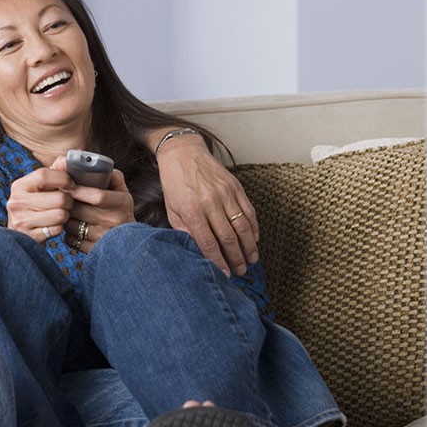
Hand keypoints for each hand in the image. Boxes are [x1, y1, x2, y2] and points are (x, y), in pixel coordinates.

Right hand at [7, 167, 74, 241]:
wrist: (21, 237)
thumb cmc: (36, 208)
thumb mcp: (41, 189)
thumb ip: (54, 172)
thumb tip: (66, 159)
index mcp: (19, 186)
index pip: (44, 175)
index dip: (63, 179)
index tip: (71, 185)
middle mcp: (16, 202)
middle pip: (59, 198)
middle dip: (69, 202)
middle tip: (67, 204)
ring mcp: (20, 220)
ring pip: (60, 214)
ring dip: (65, 216)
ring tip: (59, 216)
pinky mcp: (28, 236)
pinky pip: (56, 229)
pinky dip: (59, 229)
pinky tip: (52, 227)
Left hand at [51, 158, 134, 252]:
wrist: (131, 243)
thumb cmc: (122, 213)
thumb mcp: (123, 194)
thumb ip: (114, 178)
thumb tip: (102, 166)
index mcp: (122, 203)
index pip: (97, 196)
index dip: (79, 190)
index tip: (67, 186)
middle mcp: (114, 221)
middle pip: (80, 211)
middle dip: (66, 203)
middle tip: (59, 197)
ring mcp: (104, 238)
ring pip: (72, 225)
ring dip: (65, 218)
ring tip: (66, 212)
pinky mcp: (93, 250)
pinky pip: (71, 240)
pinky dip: (67, 233)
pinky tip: (72, 227)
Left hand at [156, 134, 258, 275]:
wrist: (183, 152)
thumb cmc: (175, 183)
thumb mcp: (171, 209)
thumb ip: (184, 231)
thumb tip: (197, 251)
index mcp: (192, 210)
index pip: (208, 242)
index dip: (218, 261)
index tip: (225, 274)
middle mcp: (211, 202)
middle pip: (228, 237)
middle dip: (236, 258)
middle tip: (241, 272)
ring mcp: (226, 193)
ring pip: (242, 226)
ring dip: (249, 246)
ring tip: (252, 260)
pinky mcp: (236, 186)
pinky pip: (249, 211)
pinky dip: (254, 227)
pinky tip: (255, 239)